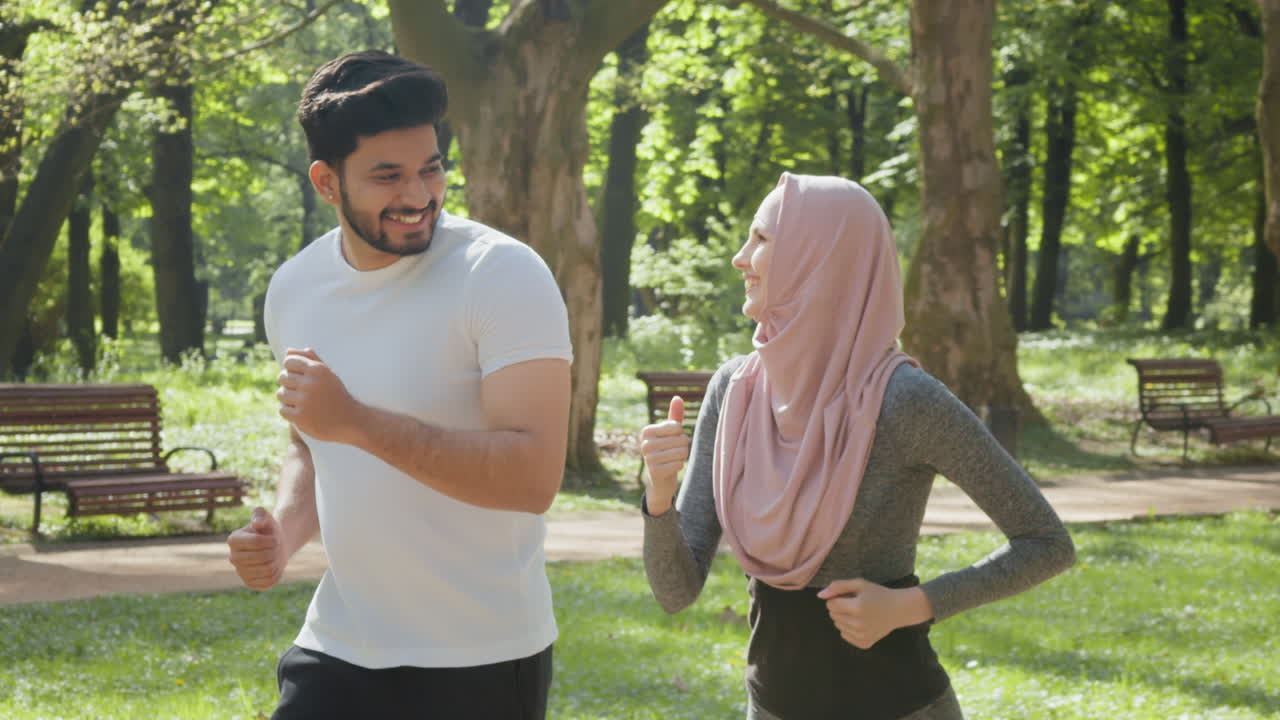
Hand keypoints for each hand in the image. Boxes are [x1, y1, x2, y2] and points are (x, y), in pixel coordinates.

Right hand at [227, 507, 287, 590]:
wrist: (273, 545)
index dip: (272, 540)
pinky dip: (278, 573)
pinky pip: (270, 581)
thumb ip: (261, 515)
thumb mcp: (266, 518)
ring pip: (268, 570)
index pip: (258, 542)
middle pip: (264, 557)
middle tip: (276, 547)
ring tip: (274, 556)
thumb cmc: (268, 529)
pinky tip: (273, 566)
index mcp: (233, 540)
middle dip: (275, 551)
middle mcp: (233, 557)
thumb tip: (257, 523)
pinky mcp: (250, 583)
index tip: (274, 538)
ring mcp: (240, 572)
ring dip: (277, 561)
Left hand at [276, 348, 358, 442]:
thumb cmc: (337, 394)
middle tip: (302, 391)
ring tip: (301, 402)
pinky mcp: (300, 417)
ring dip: (288, 398)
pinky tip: (302, 412)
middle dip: (290, 384)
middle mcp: (310, 383)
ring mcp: (304, 401)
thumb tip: (288, 351)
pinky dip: (290, 412)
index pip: (289, 361)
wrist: (350, 420)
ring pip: (281, 394)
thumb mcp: (328, 374)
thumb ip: (310, 358)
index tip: (301, 377)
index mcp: (317, 370)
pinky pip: (282, 409)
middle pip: (283, 377)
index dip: (292, 369)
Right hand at [638, 397, 688, 515]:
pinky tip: (671, 468)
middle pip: (681, 439)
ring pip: (682, 452)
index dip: (680, 434)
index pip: (677, 427)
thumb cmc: (666, 450)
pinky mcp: (654, 472)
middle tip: (673, 453)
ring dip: (682, 457)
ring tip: (672, 459)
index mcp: (647, 431)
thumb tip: (677, 397)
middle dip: (683, 447)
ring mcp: (648, 459)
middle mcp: (645, 444)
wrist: (659, 478)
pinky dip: (679, 466)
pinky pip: (679, 464)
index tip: (671, 441)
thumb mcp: (670, 433)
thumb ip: (675, 415)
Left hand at [817, 578, 932, 649]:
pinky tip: (861, 623)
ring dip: (844, 618)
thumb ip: (838, 586)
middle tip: (854, 604)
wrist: (898, 610)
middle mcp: (859, 624)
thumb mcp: (859, 584)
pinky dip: (849, 629)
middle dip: (840, 608)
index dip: (836, 598)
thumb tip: (820, 595)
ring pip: (838, 626)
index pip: (830, 605)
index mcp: (857, 608)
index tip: (847, 597)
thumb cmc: (877, 594)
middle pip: (833, 616)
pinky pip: (845, 636)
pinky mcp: (865, 643)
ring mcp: (862, 636)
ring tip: (859, 613)